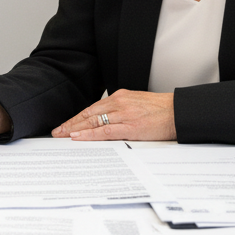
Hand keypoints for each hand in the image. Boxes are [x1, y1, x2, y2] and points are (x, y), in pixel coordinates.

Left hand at [51, 90, 175, 140]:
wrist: (178, 112)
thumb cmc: (160, 110)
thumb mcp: (137, 104)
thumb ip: (121, 110)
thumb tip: (106, 121)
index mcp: (120, 97)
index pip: (92, 108)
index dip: (77, 118)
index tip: (66, 125)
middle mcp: (119, 103)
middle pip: (88, 114)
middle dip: (71, 124)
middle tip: (57, 132)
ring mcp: (124, 114)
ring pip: (93, 122)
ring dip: (75, 129)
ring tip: (62, 136)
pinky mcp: (131, 126)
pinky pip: (105, 131)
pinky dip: (89, 134)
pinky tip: (78, 137)